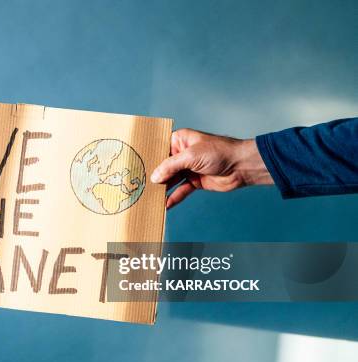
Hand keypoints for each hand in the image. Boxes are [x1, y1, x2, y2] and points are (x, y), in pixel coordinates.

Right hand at [150, 128, 272, 208]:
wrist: (242, 166)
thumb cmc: (219, 152)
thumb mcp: (190, 156)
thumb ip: (170, 166)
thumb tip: (154, 177)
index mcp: (180, 140)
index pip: (159, 149)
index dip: (149, 158)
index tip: (136, 167)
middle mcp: (182, 154)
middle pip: (163, 166)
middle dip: (154, 176)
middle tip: (139, 186)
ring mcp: (189, 168)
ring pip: (171, 180)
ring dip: (163, 189)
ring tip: (150, 197)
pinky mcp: (195, 181)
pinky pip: (181, 190)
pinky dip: (174, 197)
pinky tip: (166, 204)